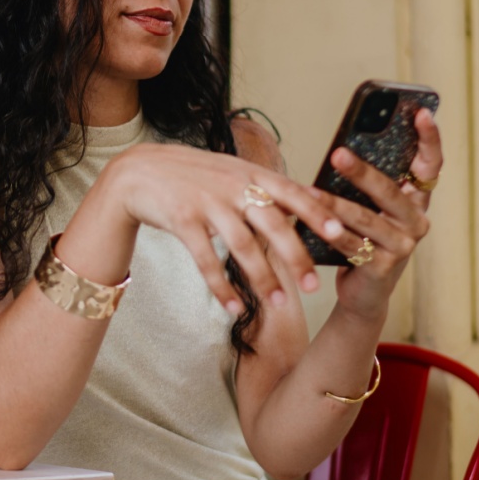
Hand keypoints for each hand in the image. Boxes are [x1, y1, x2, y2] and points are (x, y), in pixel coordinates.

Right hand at [102, 142, 349, 313]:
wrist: (139, 172)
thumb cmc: (191, 175)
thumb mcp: (231, 171)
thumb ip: (264, 187)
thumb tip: (308, 202)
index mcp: (249, 173)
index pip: (291, 192)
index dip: (316, 212)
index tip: (340, 233)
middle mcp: (232, 186)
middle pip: (272, 223)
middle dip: (296, 256)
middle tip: (313, 286)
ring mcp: (207, 203)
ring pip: (242, 245)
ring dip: (262, 278)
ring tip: (279, 304)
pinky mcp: (182, 220)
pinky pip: (206, 260)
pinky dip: (221, 287)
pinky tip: (233, 308)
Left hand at [313, 108, 443, 320]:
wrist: (363, 293)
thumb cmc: (363, 240)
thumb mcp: (370, 209)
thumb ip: (367, 186)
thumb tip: (341, 151)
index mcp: (416, 201)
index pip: (431, 165)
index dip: (430, 139)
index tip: (422, 113)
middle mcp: (416, 221)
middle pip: (390, 190)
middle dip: (362, 171)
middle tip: (338, 154)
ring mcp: (403, 245)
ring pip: (366, 219)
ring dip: (335, 204)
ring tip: (309, 190)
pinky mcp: (383, 266)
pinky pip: (352, 244)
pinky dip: (329, 233)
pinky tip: (310, 224)